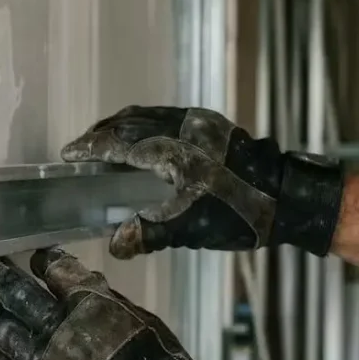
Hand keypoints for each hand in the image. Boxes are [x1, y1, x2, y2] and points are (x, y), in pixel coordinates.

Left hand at [0, 247, 242, 359]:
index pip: (55, 270)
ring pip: (4, 332)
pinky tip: (1, 352)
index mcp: (88, 305)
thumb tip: (84, 281)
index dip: (43, 260)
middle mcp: (57, 331)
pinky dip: (2, 359)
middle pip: (17, 295)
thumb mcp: (140, 319)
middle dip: (1, 279)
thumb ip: (106, 299)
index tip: (37, 257)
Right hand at [60, 105, 344, 257]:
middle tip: (83, 148)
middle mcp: (181, 128)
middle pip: (128, 121)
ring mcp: (198, 123)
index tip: (69, 154)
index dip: (90, 147)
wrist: (289, 196)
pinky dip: (144, 124)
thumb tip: (115, 244)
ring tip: (107, 142)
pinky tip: (145, 141)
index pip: (117, 142)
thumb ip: (148, 233)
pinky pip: (165, 117)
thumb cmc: (240, 213)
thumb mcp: (189, 229)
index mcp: (169, 150)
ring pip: (147, 115)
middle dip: (101, 132)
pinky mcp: (212, 125)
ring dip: (121, 126)